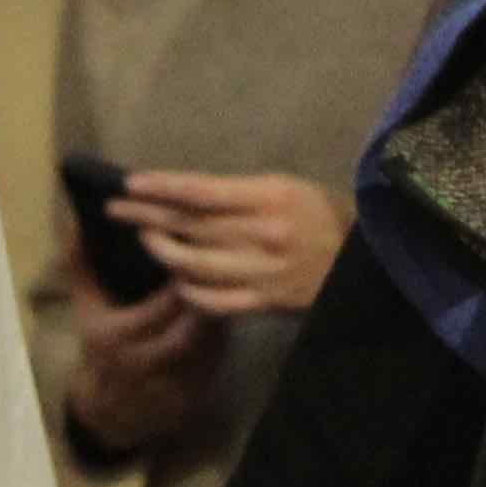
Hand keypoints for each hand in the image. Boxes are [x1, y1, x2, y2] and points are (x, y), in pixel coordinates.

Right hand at [60, 222, 221, 454]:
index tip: (196, 256)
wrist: (109, 411)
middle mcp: (141, 364)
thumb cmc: (99, 345)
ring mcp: (168, 385)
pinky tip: (232, 316)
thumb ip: (81, 261)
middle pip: (187, 329)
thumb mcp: (86, 306)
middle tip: (226, 268)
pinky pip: (215, 364)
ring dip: (222, 319)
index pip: (158, 308)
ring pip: (207, 348)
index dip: (182, 283)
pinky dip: (225, 339)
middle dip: (208, 300)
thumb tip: (71, 216)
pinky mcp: (191, 397)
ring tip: (234, 287)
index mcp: (114, 338)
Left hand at [114, 167, 347, 318]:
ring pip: (195, 265)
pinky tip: (176, 282)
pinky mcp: (266, 302)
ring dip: (163, 253)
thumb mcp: (287, 188)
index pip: (201, 191)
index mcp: (269, 196)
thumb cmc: (324, 214)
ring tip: (145, 241)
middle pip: (190, 226)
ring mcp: (263, 271)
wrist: (368, 259)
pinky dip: (190, 292)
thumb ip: (240, 194)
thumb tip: (187, 196)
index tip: (129, 184)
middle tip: (117, 210)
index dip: (161, 187)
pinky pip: (215, 301)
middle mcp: (262, 233)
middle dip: (148, 217)